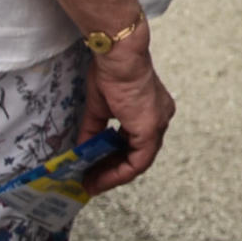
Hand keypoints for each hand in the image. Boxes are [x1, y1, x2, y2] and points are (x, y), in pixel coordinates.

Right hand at [75, 43, 174, 195]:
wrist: (119, 57)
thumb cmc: (111, 71)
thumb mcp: (100, 108)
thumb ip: (93, 131)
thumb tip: (81, 151)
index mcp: (151, 111)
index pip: (135, 143)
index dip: (115, 160)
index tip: (95, 171)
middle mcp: (160, 118)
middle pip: (137, 156)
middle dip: (111, 171)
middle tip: (90, 181)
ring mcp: (158, 125)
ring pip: (138, 162)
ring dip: (113, 175)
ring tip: (91, 182)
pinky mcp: (151, 129)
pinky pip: (137, 162)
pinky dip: (118, 172)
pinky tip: (99, 177)